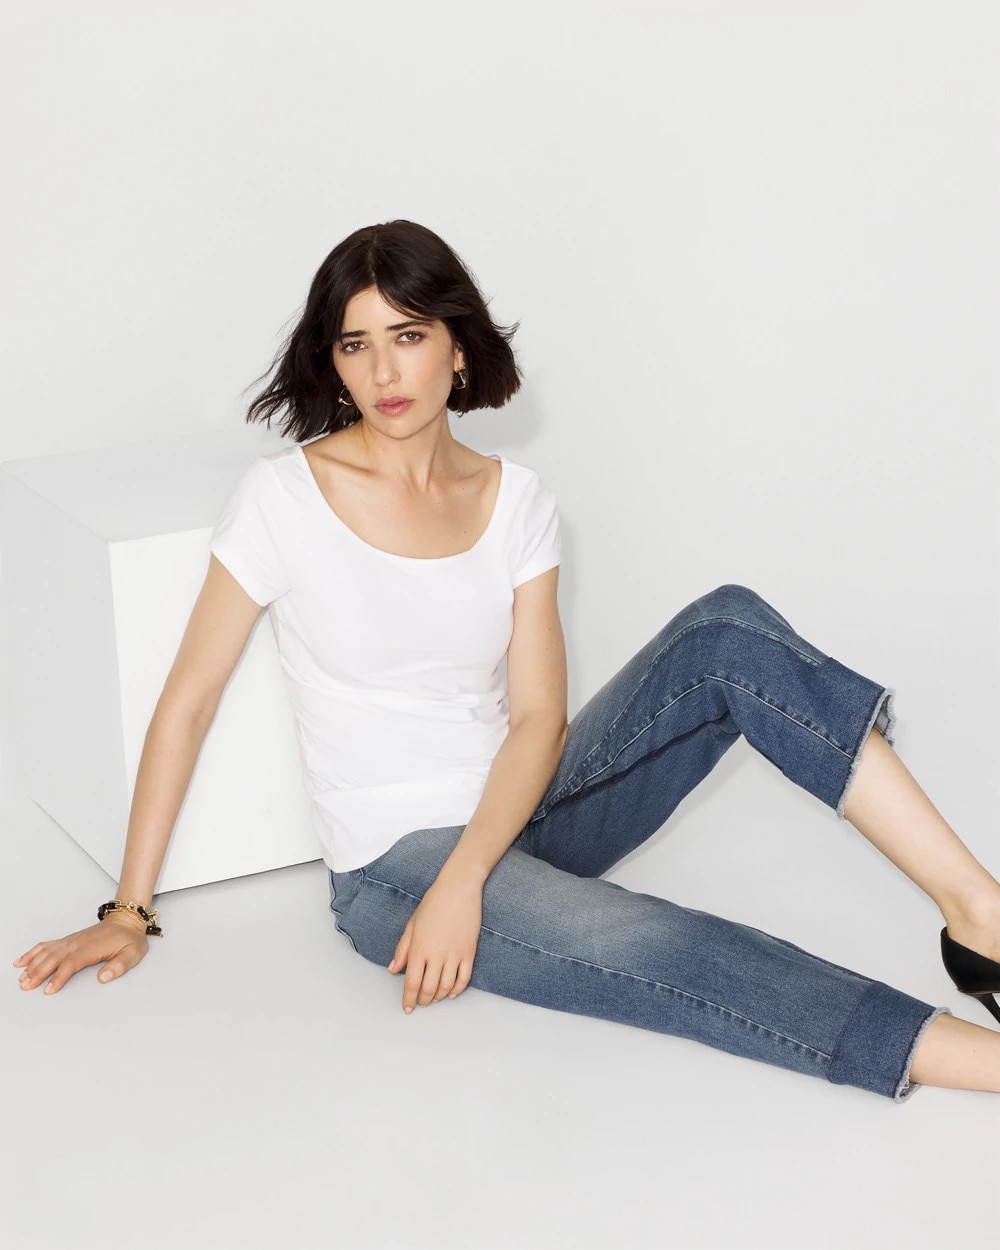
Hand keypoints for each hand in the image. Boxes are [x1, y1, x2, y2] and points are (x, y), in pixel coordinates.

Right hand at [13, 914, 149, 994]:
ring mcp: (72, 940)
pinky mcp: (68, 940)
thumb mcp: (133, 953)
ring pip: (48, 952)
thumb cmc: (129, 938)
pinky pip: (47, 945)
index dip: (59, 977)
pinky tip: (23, 961)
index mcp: (92, 947)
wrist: (127, 920)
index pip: (71, 963)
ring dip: (33, 964)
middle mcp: (78, 942)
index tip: (49, 989)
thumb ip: (119, 966)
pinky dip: (33, 953)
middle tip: (26, 986)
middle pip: (54, 958)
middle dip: (38, 972)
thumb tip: (105, 977)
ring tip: (22, 978)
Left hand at [388, 868, 482, 1012]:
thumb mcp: (412, 924)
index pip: (412, 983)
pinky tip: (451, 993)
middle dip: (422, 1000)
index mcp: (419, 948)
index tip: (407, 1008)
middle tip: (420, 1004)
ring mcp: (455, 954)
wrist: (459, 888)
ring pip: (446, 987)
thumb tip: (394, 970)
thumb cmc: (434, 902)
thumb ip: (402, 949)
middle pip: (428, 989)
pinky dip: (457, 990)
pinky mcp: (469, 952)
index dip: (408, 999)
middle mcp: (437, 954)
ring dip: (438, 997)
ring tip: (433, 998)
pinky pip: (464, 979)